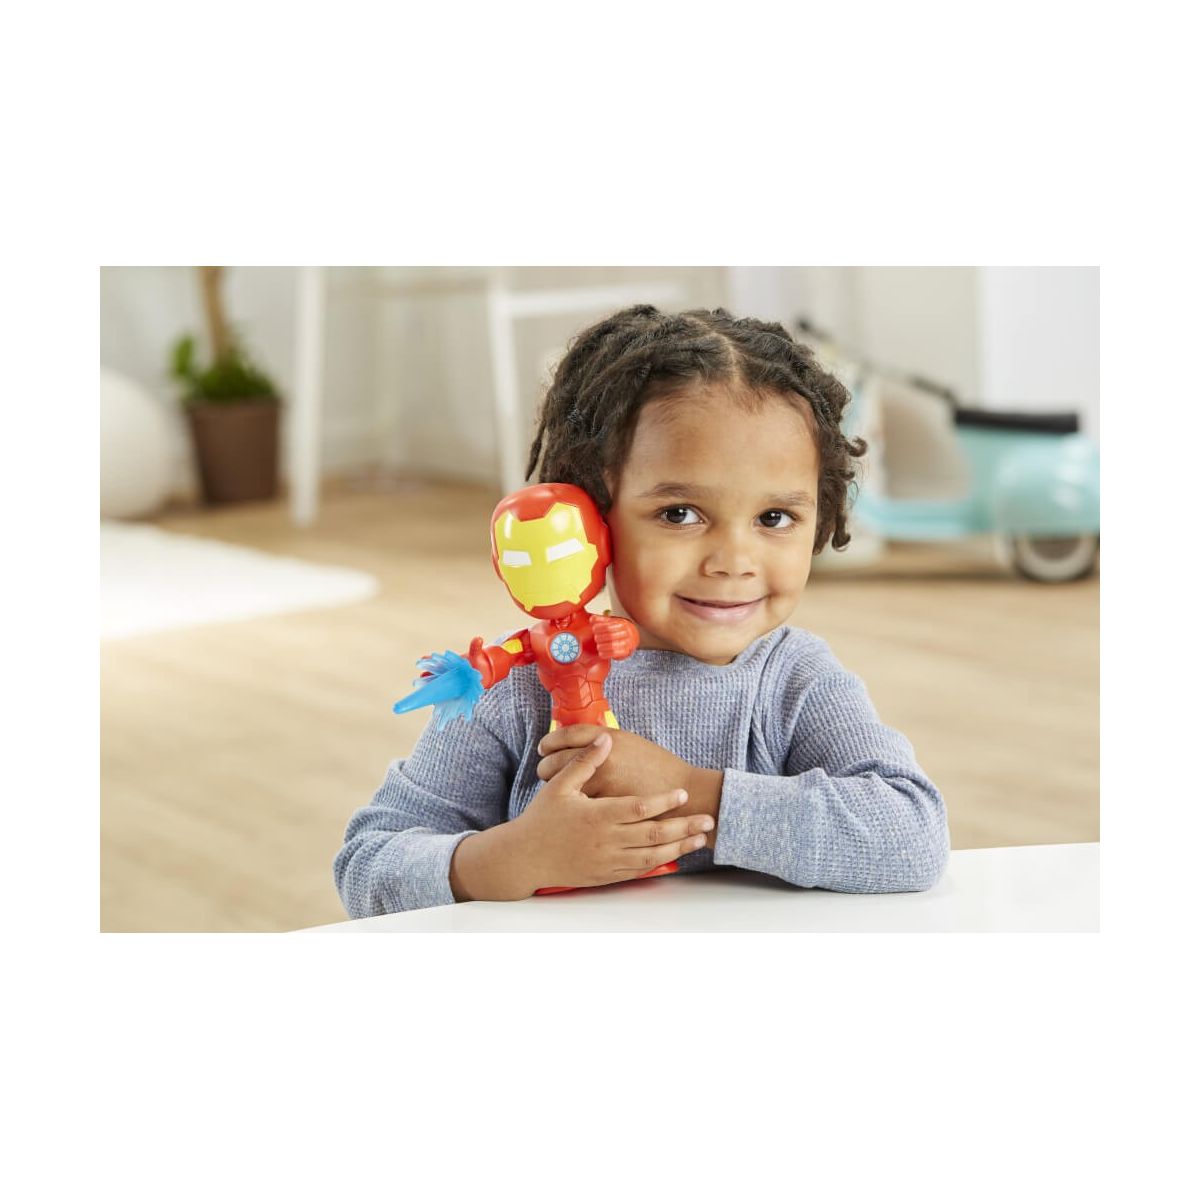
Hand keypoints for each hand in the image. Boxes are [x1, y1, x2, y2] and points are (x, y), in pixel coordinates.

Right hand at [513, 732, 712, 890]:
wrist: (525, 858)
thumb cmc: (542, 819)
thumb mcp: (559, 786)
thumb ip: (585, 762)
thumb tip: (605, 738)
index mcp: (597, 816)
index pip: (639, 808)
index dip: (664, 801)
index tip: (682, 793)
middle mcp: (606, 841)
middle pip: (654, 834)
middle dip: (684, 827)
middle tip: (708, 819)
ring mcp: (608, 861)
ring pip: (652, 856)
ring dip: (679, 847)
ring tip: (699, 839)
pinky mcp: (606, 875)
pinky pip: (639, 870)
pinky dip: (660, 862)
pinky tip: (674, 855)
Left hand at [537, 725, 688, 798]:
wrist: (684, 794)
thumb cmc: (658, 768)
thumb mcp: (631, 744)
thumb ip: (606, 742)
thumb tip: (582, 741)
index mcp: (610, 738)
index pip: (565, 735)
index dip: (550, 741)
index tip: (544, 747)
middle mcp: (602, 758)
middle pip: (555, 760)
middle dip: (545, 766)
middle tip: (544, 769)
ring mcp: (602, 784)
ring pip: (561, 785)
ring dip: (554, 787)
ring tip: (557, 790)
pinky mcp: (604, 807)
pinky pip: (575, 804)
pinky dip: (570, 804)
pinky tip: (570, 806)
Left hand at [592, 614, 637, 659]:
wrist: (632, 638)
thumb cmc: (618, 629)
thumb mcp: (612, 622)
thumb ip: (601, 620)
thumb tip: (592, 619)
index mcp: (622, 624)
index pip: (608, 627)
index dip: (598, 628)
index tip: (594, 629)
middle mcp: (626, 633)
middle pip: (610, 636)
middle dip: (600, 638)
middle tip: (596, 638)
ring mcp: (627, 643)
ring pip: (612, 646)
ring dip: (602, 646)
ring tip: (598, 646)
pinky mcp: (626, 652)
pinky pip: (614, 654)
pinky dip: (605, 654)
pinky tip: (601, 653)